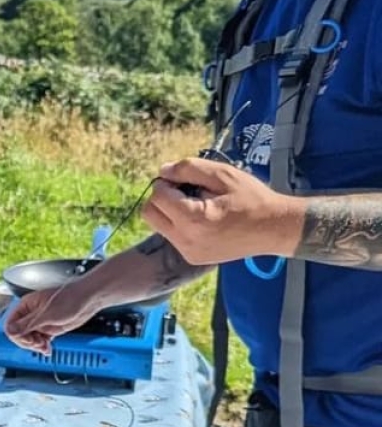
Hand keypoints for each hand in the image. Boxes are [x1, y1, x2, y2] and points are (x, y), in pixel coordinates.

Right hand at [3, 287, 99, 355]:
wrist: (87, 300)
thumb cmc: (70, 299)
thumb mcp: (46, 314)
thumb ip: (27, 324)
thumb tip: (10, 330)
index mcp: (26, 306)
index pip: (11, 324)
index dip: (17, 335)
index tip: (28, 340)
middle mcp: (31, 314)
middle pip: (19, 333)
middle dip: (27, 342)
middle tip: (37, 344)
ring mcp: (40, 322)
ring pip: (29, 339)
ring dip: (35, 346)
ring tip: (44, 347)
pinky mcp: (49, 328)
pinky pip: (40, 340)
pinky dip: (43, 346)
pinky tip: (47, 349)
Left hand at [142, 158, 306, 264]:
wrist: (275, 229)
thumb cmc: (252, 198)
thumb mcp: (223, 174)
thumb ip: (189, 169)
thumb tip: (163, 170)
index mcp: (193, 219)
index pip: (158, 196)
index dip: (168, 182)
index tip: (187, 179)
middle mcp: (186, 240)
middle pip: (150, 213)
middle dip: (163, 197)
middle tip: (187, 190)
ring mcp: (188, 252)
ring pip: (159, 225)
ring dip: (170, 211)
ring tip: (197, 204)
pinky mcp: (192, 257)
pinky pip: (172, 236)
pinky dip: (179, 224)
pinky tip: (202, 218)